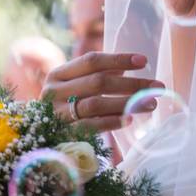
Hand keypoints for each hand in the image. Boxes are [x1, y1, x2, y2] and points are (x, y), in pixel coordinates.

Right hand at [41, 52, 162, 131]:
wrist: (37, 136)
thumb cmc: (63, 107)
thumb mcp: (74, 87)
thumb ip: (97, 75)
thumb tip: (128, 67)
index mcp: (58, 74)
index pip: (91, 61)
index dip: (118, 59)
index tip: (144, 61)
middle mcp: (54, 92)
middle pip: (98, 82)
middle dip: (132, 83)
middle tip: (158, 86)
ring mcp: (57, 114)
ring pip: (96, 104)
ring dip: (127, 103)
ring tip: (151, 104)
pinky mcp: (63, 134)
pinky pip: (91, 126)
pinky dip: (112, 121)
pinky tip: (130, 119)